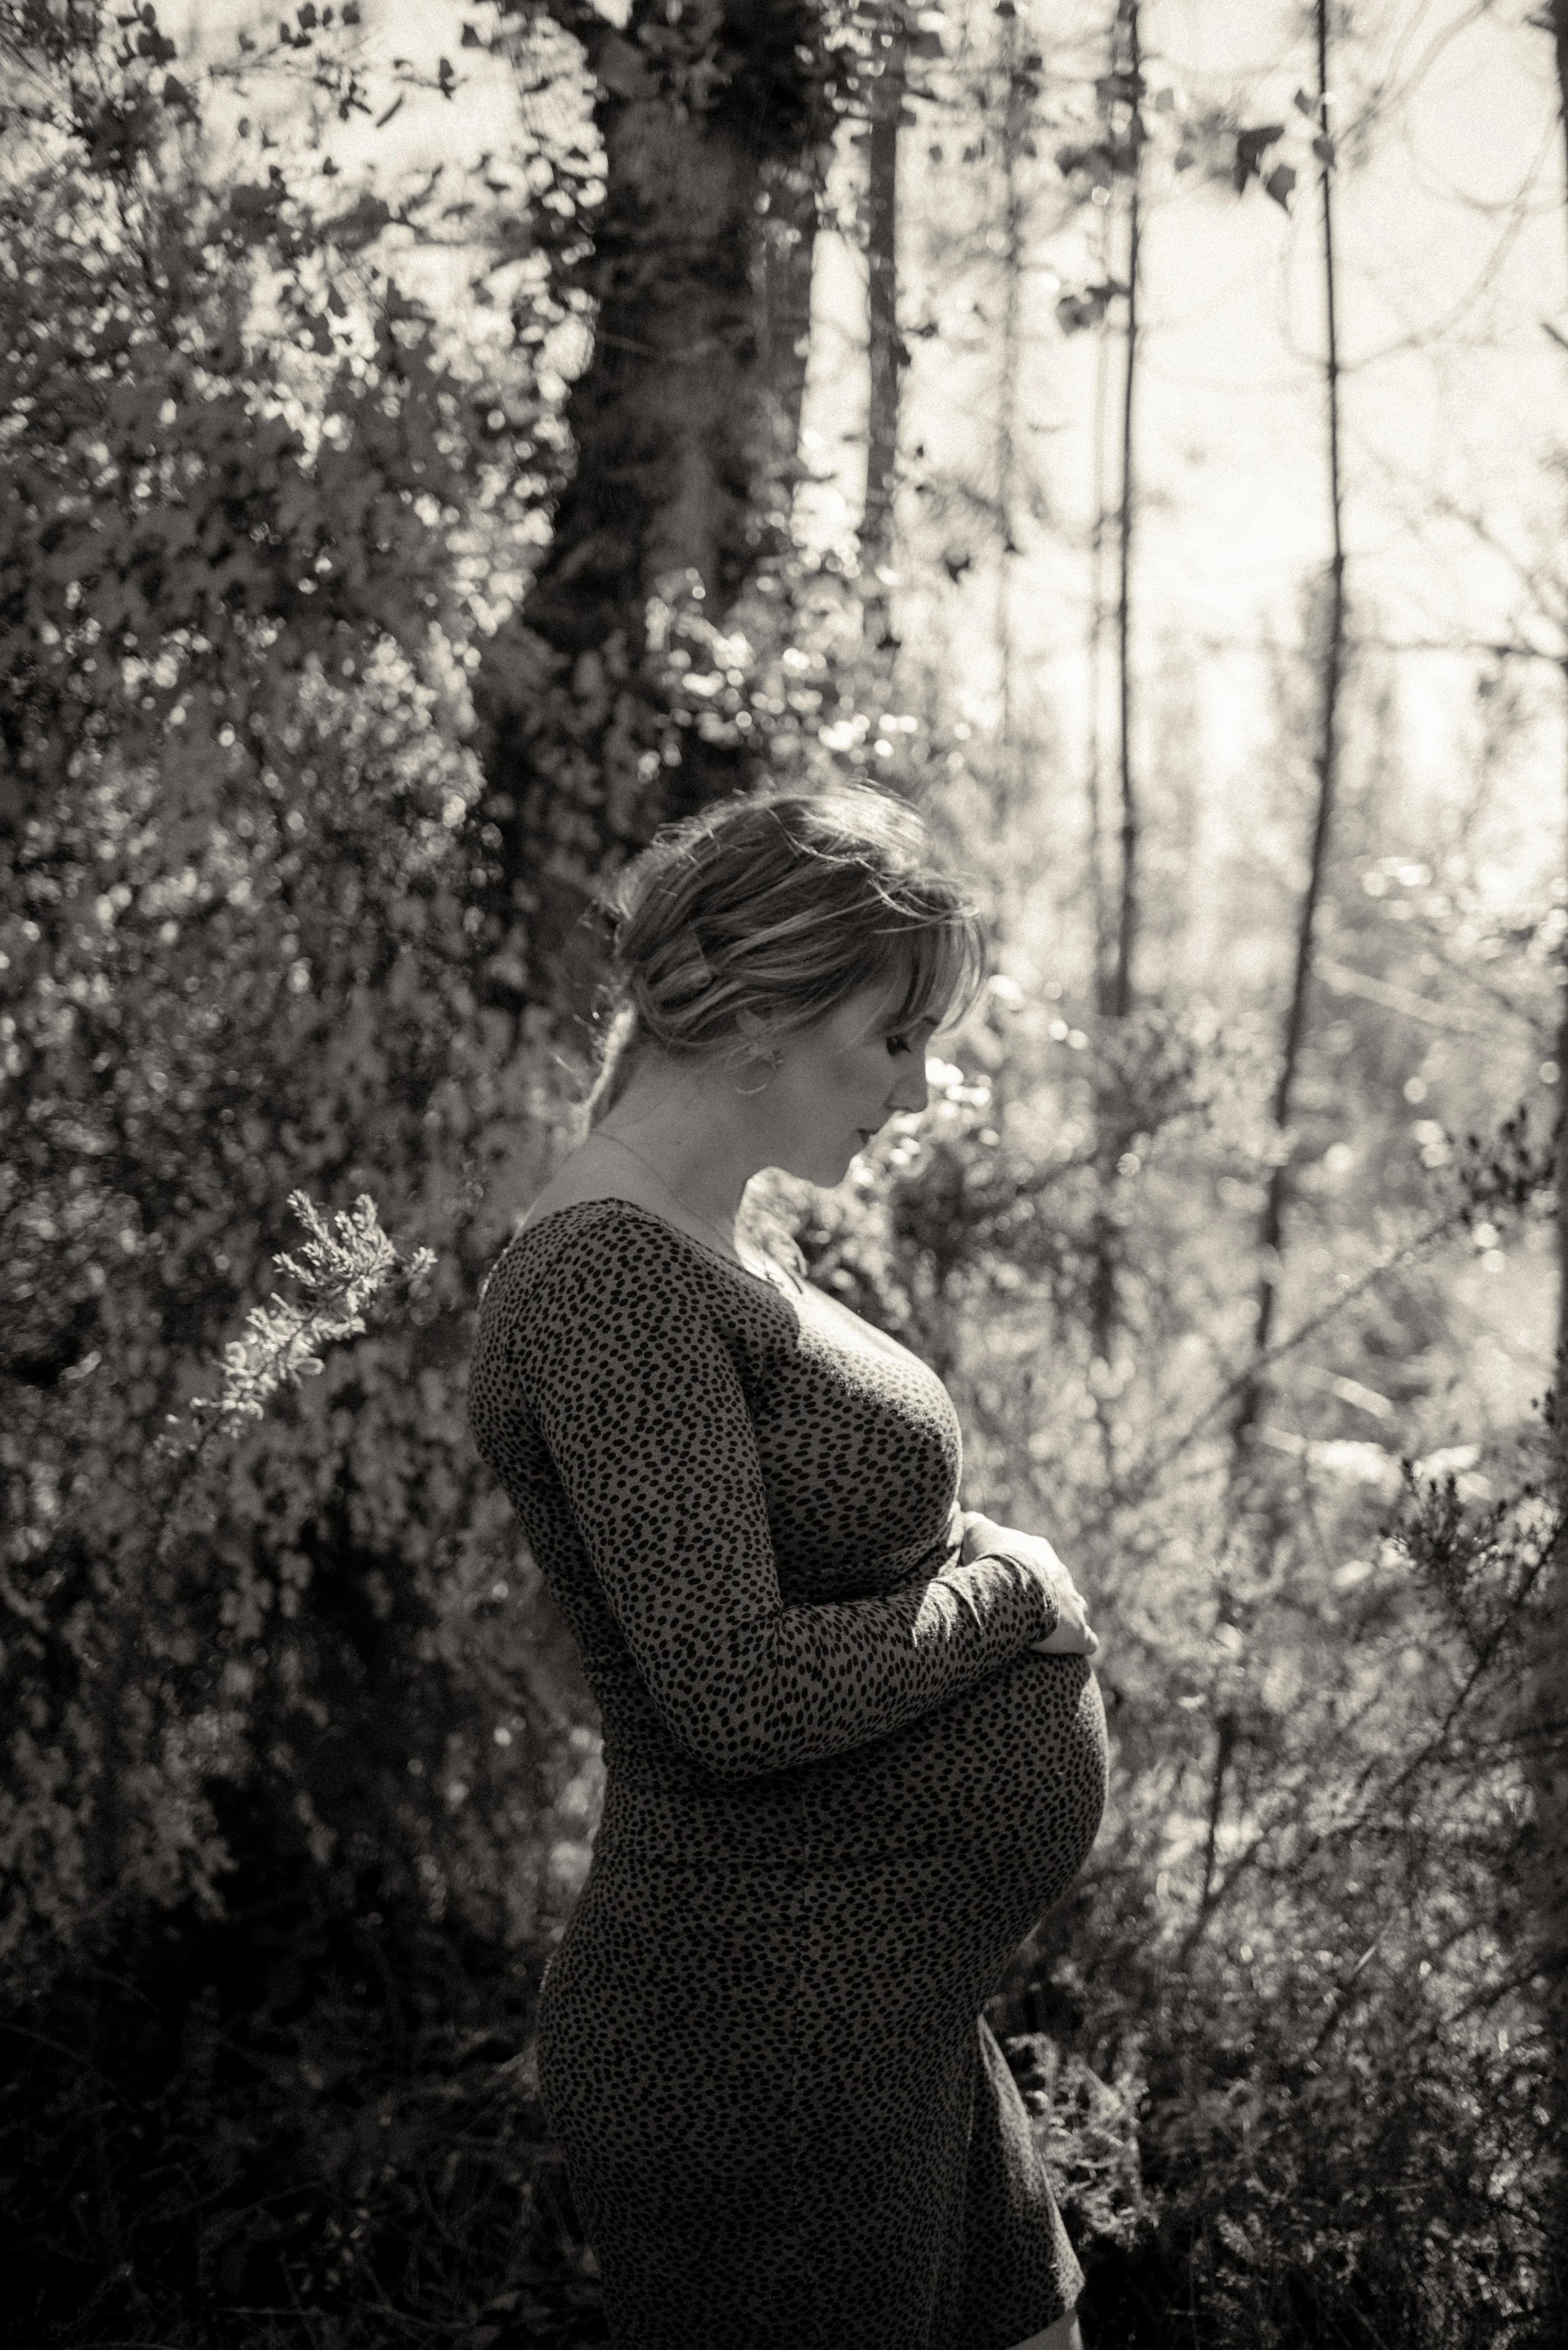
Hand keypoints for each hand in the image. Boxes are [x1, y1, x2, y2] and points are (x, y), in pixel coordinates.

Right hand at [957, 1510, 1100, 1658]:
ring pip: (1078, 1607)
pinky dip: (1081, 1644)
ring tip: (1051, 1630)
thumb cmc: (995, 1561)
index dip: (1026, 1570)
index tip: (1010, 1582)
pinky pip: (1087, 1641)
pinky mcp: (1078, 1632)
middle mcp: (1061, 1575)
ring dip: (1068, 1617)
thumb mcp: (978, 1534)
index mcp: (1039, 1553)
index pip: (1038, 1558)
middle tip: (1026, 1608)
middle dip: (1049, 1594)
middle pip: (1060, 1583)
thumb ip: (975, 1524)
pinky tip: (1072, 1650)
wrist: (1014, 1588)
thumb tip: (968, 1515)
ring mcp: (1074, 1603)